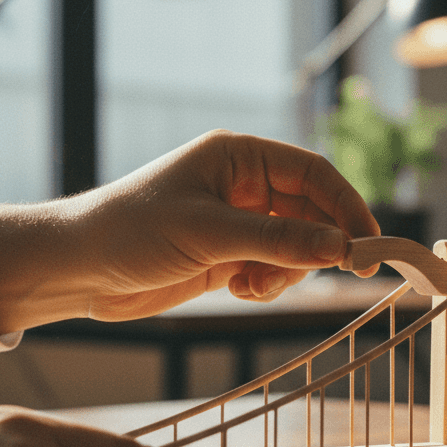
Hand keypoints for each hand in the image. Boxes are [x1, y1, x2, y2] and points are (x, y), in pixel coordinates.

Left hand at [0, 130, 379, 332]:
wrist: (77, 270)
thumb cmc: (131, 230)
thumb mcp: (209, 233)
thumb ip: (277, 240)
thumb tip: (340, 246)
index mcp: (240, 158)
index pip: (314, 174)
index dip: (347, 205)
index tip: (368, 242)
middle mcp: (244, 186)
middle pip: (311, 212)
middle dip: (319, 245)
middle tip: (341, 272)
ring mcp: (237, 222)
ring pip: (296, 246)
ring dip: (288, 270)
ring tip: (254, 284)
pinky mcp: (228, 256)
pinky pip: (272, 269)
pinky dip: (267, 283)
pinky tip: (239, 289)